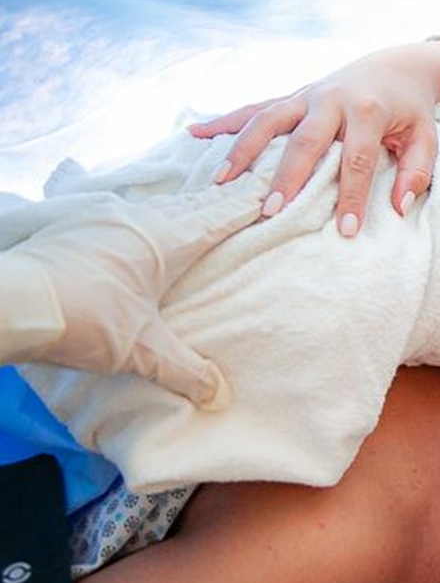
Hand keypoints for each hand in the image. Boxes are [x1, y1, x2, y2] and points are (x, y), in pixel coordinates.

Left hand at [9, 175, 265, 407]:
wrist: (11, 303)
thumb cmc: (84, 318)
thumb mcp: (142, 352)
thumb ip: (185, 370)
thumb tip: (218, 393)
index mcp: (166, 240)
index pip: (218, 219)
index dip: (247, 207)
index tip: (270, 193)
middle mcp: (139, 219)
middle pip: (193, 204)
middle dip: (221, 201)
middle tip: (245, 189)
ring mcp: (104, 217)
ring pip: (159, 205)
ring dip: (185, 206)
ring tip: (201, 205)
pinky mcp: (78, 225)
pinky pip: (128, 212)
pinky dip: (150, 214)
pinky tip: (144, 222)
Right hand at [190, 45, 439, 236]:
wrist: (398, 66)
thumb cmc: (411, 111)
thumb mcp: (426, 138)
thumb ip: (416, 171)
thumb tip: (399, 207)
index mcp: (368, 110)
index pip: (357, 160)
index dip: (352, 196)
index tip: (345, 230)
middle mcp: (332, 99)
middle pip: (306, 141)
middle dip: (288, 177)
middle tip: (272, 211)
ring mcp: (307, 95)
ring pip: (268, 121)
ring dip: (244, 150)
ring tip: (222, 183)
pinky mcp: (292, 96)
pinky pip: (254, 108)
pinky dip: (224, 121)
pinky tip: (195, 135)